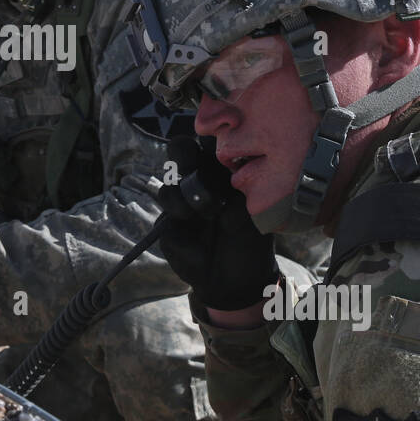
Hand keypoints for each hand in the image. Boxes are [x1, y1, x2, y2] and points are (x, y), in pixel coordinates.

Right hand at [157, 136, 278, 310]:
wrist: (236, 281)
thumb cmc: (250, 242)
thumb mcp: (254, 214)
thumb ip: (239, 194)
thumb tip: (226, 184)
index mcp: (219, 172)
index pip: (209, 142)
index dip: (211, 139)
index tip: (220, 150)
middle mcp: (196, 183)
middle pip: (179, 151)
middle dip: (184, 155)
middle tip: (193, 168)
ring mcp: (180, 205)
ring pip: (168, 189)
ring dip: (184, 199)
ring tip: (207, 214)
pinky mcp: (169, 228)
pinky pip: (166, 220)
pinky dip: (181, 229)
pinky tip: (196, 240)